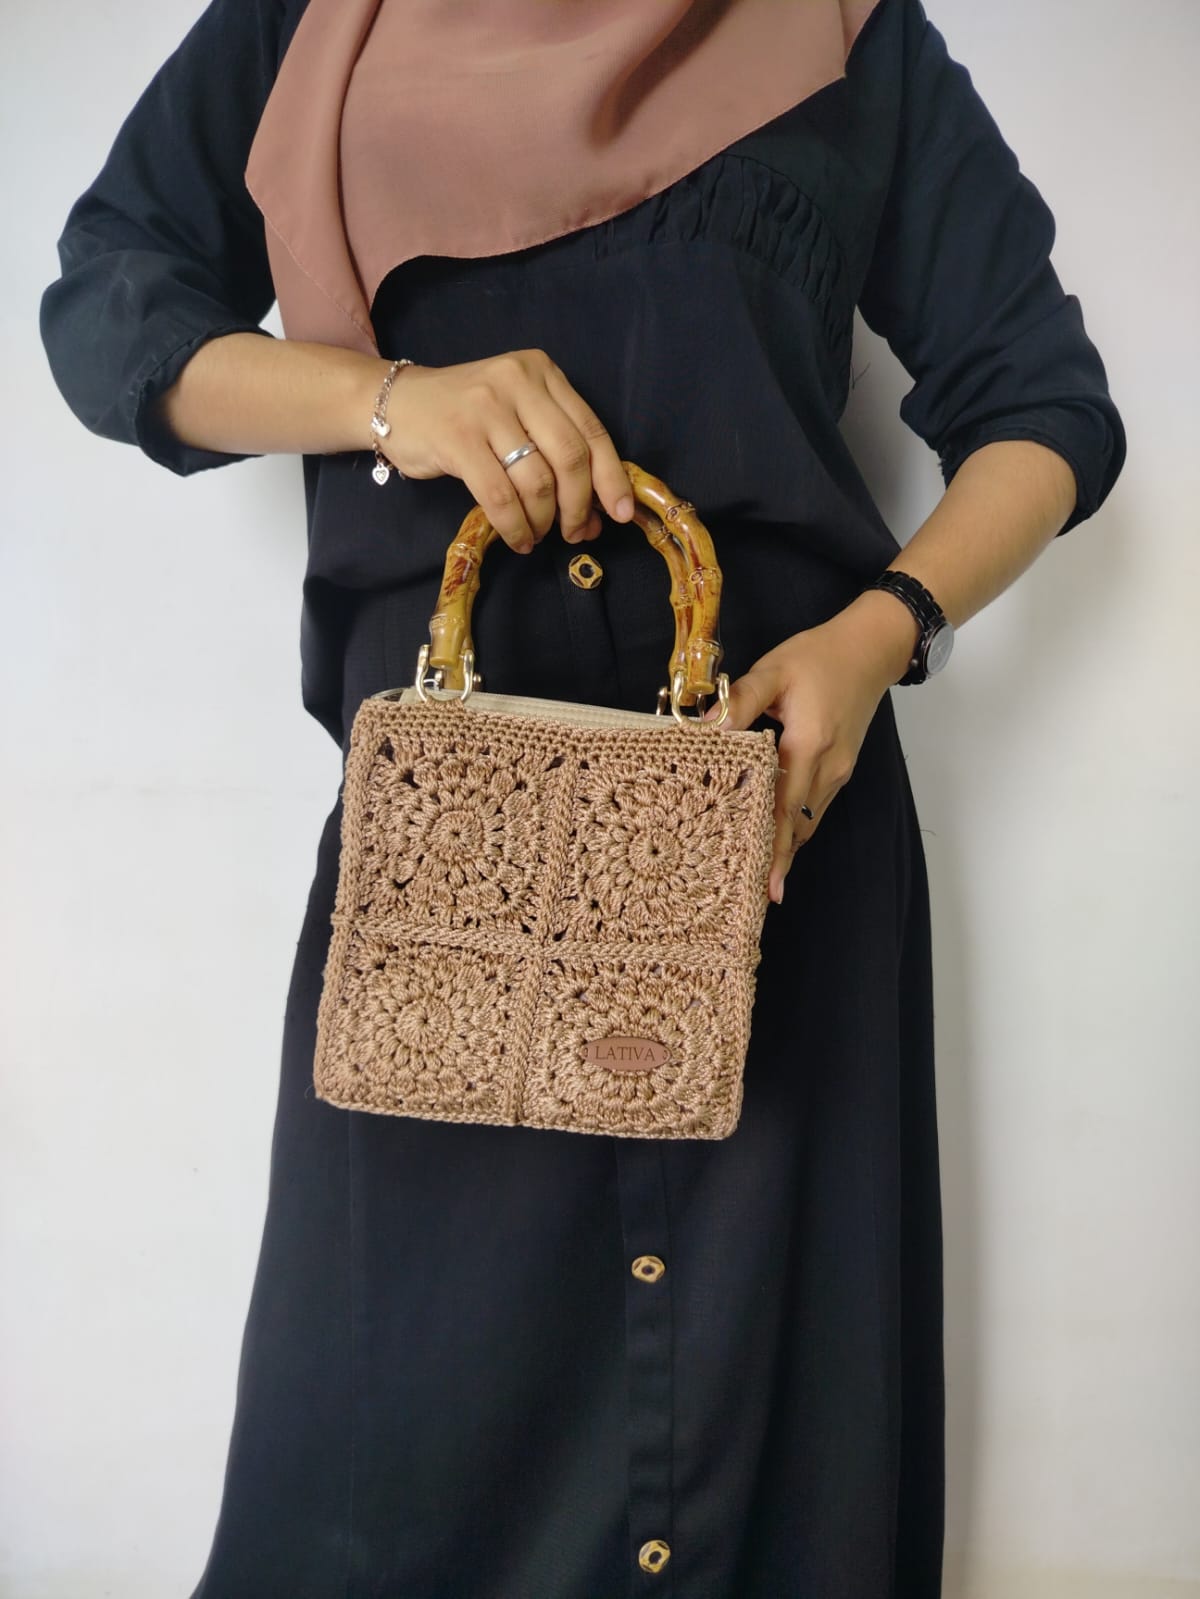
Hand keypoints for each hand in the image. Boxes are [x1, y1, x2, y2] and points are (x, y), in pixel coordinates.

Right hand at [372, 348, 634, 551]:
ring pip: (536, 480)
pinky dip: (516, 526)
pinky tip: (518, 539)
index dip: (611, 476)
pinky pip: (500, 495)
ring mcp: (486, 408)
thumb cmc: (463, 414)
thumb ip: (553, 449)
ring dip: (544, 520)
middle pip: (570, 456)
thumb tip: (597, 512)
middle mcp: (518, 382)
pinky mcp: (458, 438)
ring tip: (538, 534)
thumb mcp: (515, 412)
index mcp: (541, 372)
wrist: (395, 402)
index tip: (621, 513)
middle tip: (574, 532)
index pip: (591, 429)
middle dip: (579, 505)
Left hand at [715, 594, 916, 903]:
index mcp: (809, 744)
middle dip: (777, 860)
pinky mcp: (840, 769)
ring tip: (760, 878)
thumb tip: (706, 732)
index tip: (765, 886)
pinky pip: (814, 808)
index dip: (774, 849)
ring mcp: (837, 771)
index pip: (785, 808)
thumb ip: (740, 703)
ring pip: (808, 821)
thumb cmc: (818, 657)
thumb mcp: (773, 670)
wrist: (870, 649)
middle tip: (751, 895)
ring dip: (786, 848)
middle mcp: (828, 767)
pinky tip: (776, 839)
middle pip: (798, 826)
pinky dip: (795, 827)